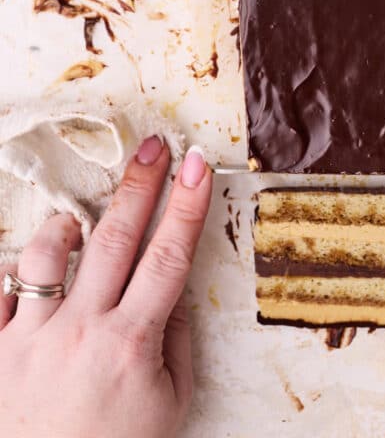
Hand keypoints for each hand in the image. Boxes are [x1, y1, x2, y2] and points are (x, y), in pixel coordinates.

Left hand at [0, 138, 211, 437]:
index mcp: (129, 345)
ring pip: (46, 254)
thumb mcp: (168, 406)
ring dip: (69, 227)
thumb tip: (172, 285)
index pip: (168, 256)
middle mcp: (76, 333)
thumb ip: (175, 340)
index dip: (188, 205)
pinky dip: (14, 274)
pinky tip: (32, 274)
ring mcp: (25, 342)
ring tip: (82, 223)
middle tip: (153, 145)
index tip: (200, 164)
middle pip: (114, 239)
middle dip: (140, 185)